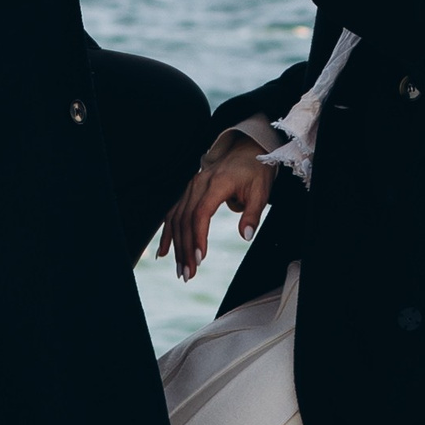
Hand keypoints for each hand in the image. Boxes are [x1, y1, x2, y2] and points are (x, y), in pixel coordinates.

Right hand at [160, 132, 276, 279]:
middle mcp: (198, 184)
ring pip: (177, 219)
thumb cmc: (254, 171)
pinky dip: (167, 233)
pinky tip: (164, 252)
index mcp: (216, 183)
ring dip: (176, 246)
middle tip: (188, 274)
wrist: (245, 150)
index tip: (199, 258)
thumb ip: (252, 214)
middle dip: (185, 249)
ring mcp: (191, 187)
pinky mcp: (189, 192)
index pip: (201, 213)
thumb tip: (245, 236)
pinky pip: (173, 213)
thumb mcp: (260, 191)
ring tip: (180, 270)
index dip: (198, 236)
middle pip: (186, 219)